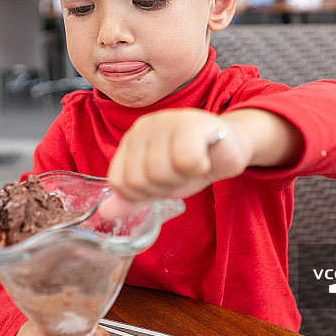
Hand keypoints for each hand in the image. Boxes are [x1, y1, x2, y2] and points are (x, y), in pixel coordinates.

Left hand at [100, 109, 251, 218]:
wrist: (230, 146)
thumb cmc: (192, 163)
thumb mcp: (158, 184)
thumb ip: (132, 197)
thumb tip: (105, 212)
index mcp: (131, 141)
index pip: (119, 182)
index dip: (142, 194)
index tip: (162, 184)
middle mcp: (144, 127)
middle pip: (139, 180)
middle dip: (164, 188)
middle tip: (182, 174)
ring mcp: (167, 122)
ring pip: (160, 172)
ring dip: (183, 179)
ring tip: (193, 166)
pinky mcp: (194, 124)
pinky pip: (187, 161)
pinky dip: (199, 169)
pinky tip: (205, 158)